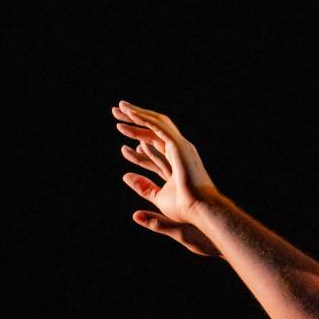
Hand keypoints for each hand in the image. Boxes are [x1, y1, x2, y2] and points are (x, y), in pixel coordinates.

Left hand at [114, 101, 219, 241]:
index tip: (123, 146)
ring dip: (138, 115)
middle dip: (137, 121)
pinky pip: (158, 127)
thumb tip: (125, 176)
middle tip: (117, 112)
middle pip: (155, 131)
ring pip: (156, 124)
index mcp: (177, 164)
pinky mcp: (178, 146)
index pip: (155, 149)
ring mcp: (181, 147)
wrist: (201, 209)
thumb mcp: (158, 198)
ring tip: (119, 109)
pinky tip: (130, 114)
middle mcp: (180, 152)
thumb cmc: (185, 209)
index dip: (139, 145)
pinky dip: (144, 119)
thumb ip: (143, 187)